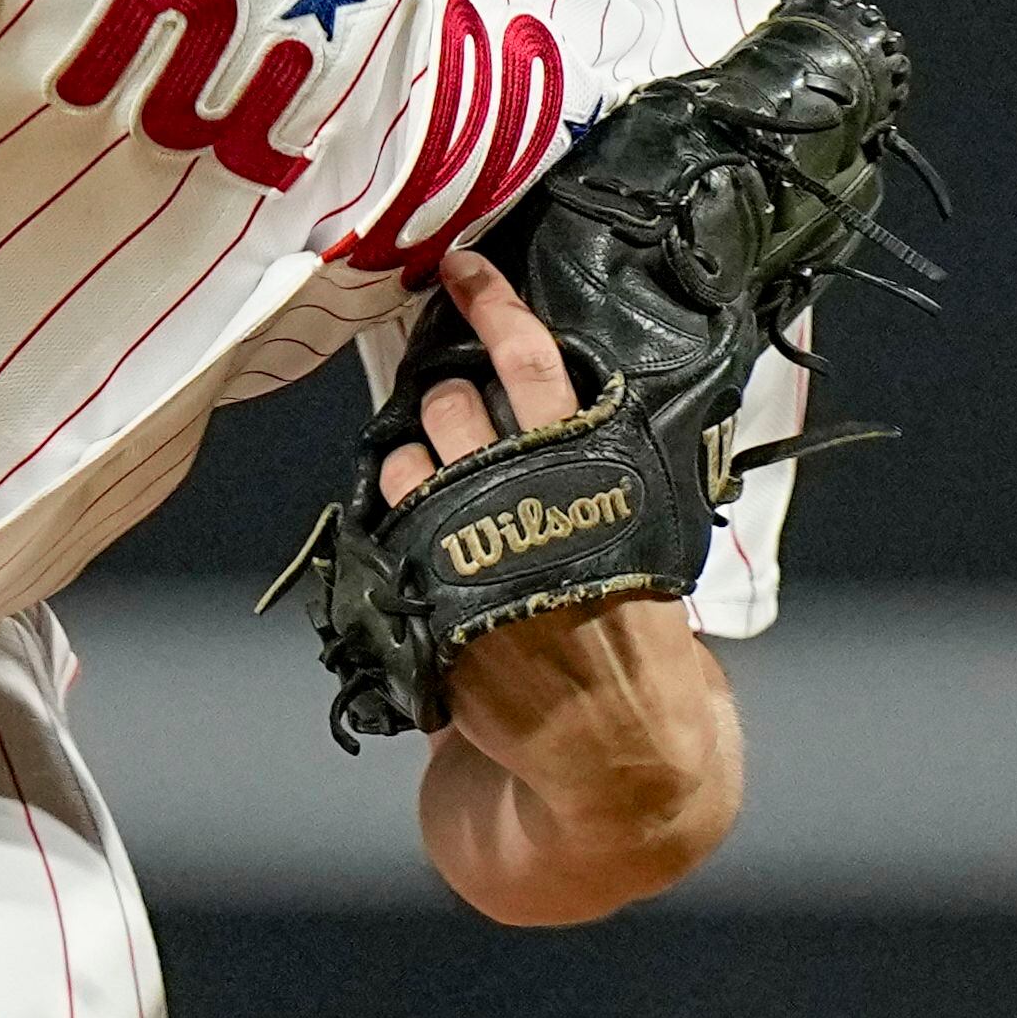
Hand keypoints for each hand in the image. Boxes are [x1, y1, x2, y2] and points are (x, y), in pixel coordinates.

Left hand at [384, 249, 741, 920]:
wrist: (619, 752)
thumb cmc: (632, 632)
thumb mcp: (632, 533)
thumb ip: (581, 467)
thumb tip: (520, 388)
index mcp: (595, 473)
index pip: (533, 364)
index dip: (491, 306)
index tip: (459, 265)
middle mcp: (527, 498)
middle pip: (449, 401)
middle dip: (444, 399)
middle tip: (460, 422)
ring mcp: (470, 546)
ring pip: (405, 455)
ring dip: (413, 459)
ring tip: (447, 494)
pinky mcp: (429, 596)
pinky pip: (384, 523)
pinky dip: (396, 517)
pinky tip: (424, 537)